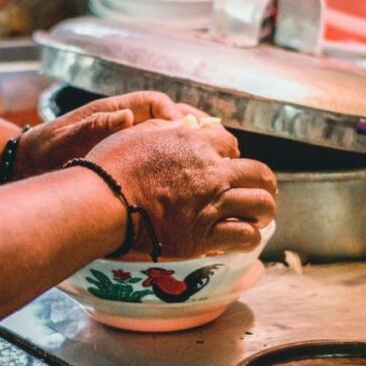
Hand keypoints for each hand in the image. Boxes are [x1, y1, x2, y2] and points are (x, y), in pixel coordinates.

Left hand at [13, 91, 204, 178]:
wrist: (28, 165)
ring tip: (220, 155)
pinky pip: (162, 152)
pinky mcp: (131, 155)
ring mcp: (129, 137)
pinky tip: (199, 174)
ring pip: (171, 133)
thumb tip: (125, 117)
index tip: (189, 132)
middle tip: (220, 142)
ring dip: (195, 141)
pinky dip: (183, 158)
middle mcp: (125, 120)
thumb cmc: (44, 151)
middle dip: (196, 126)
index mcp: (112, 110)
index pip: (154, 102)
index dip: (174, 114)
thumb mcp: (64, 140)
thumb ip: (92, 128)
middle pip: (170, 115)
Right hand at [85, 119, 276, 257]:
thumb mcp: (138, 133)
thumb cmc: (110, 167)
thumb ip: (166, 130)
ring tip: (259, 216)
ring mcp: (212, 204)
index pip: (230, 144)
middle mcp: (211, 172)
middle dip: (263, 182)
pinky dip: (249, 237)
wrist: (101, 202)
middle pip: (258, 173)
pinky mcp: (204, 236)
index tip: (226, 164)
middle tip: (259, 190)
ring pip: (260, 204)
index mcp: (195, 143)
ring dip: (263, 210)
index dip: (230, 154)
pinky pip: (245, 236)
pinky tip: (245, 238)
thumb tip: (183, 127)